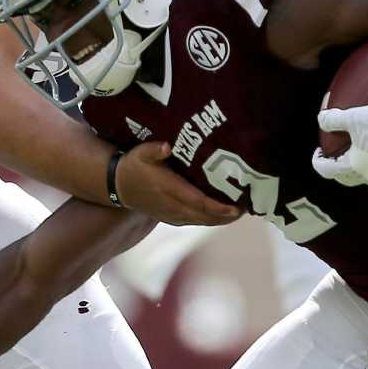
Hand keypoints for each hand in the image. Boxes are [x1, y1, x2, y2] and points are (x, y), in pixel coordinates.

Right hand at [112, 140, 240, 225]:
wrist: (118, 187)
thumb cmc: (134, 166)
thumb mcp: (141, 153)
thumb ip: (155, 149)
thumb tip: (168, 146)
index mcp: (169, 190)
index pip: (198, 202)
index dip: (218, 207)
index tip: (237, 207)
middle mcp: (173, 206)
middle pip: (206, 216)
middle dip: (228, 215)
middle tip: (248, 207)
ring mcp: (174, 215)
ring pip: (203, 221)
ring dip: (223, 219)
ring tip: (242, 211)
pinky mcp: (174, 219)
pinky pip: (197, 221)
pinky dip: (213, 219)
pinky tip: (226, 214)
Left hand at [313, 95, 367, 188]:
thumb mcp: (353, 116)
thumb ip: (333, 120)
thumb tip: (321, 119)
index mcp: (354, 166)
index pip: (327, 171)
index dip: (318, 162)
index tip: (318, 153)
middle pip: (347, 179)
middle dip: (338, 170)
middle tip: (335, 157)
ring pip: (367, 178)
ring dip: (358, 171)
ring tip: (358, 157)